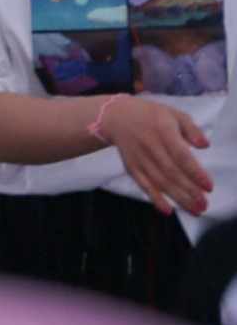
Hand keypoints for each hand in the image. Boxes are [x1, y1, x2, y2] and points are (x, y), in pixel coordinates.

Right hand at [104, 95, 215, 217]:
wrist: (116, 117)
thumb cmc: (151, 115)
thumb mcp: (174, 114)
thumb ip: (191, 129)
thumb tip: (205, 146)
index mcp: (162, 130)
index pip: (180, 155)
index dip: (195, 173)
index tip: (209, 187)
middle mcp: (149, 146)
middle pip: (171, 173)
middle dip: (189, 191)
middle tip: (204, 204)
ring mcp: (138, 158)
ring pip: (159, 182)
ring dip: (177, 198)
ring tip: (194, 210)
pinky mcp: (131, 167)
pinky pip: (143, 185)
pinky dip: (155, 199)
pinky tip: (167, 210)